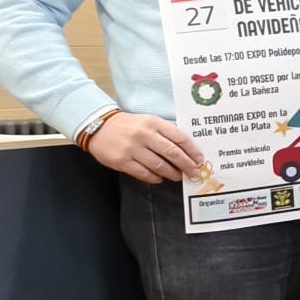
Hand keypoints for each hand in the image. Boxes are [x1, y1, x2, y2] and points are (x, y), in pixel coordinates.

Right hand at [89, 113, 204, 183]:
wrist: (99, 127)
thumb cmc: (129, 126)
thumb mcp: (148, 122)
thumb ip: (165, 133)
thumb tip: (187, 151)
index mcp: (154, 123)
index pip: (180, 137)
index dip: (193, 151)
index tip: (200, 160)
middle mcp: (144, 135)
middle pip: (172, 153)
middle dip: (186, 165)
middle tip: (194, 172)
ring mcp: (132, 149)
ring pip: (159, 165)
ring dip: (172, 173)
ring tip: (178, 176)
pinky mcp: (122, 161)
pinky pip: (144, 173)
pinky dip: (155, 178)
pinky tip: (160, 178)